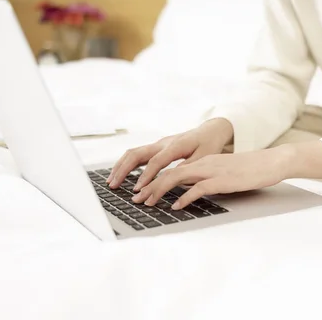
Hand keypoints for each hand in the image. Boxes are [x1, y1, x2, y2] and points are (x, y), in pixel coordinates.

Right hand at [107, 118, 232, 190]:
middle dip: (123, 170)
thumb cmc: (209, 144)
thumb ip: (188, 167)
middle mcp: (163, 143)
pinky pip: (138, 154)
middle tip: (114, 186)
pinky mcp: (157, 147)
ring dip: (121, 167)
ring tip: (111, 182)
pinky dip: (127, 164)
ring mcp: (158, 144)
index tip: (137, 189)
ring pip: (134, 153)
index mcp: (175, 146)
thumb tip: (173, 179)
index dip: (146, 175)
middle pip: (137, 154)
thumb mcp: (204, 157)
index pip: (156, 161)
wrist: (210, 131)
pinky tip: (120, 175)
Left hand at [131, 147, 292, 209]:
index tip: (141, 192)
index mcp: (204, 161)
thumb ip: (207, 179)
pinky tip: (175, 206)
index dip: (154, 181)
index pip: (173, 169)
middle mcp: (205, 163)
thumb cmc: (251, 170)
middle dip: (149, 186)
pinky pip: (197, 188)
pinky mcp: (222, 180)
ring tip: (148, 202)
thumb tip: (192, 191)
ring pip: (178, 177)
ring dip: (159, 191)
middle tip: (137, 200)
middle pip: (169, 172)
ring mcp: (213, 170)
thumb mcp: (224, 173)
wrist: (272, 162)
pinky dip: (183, 198)